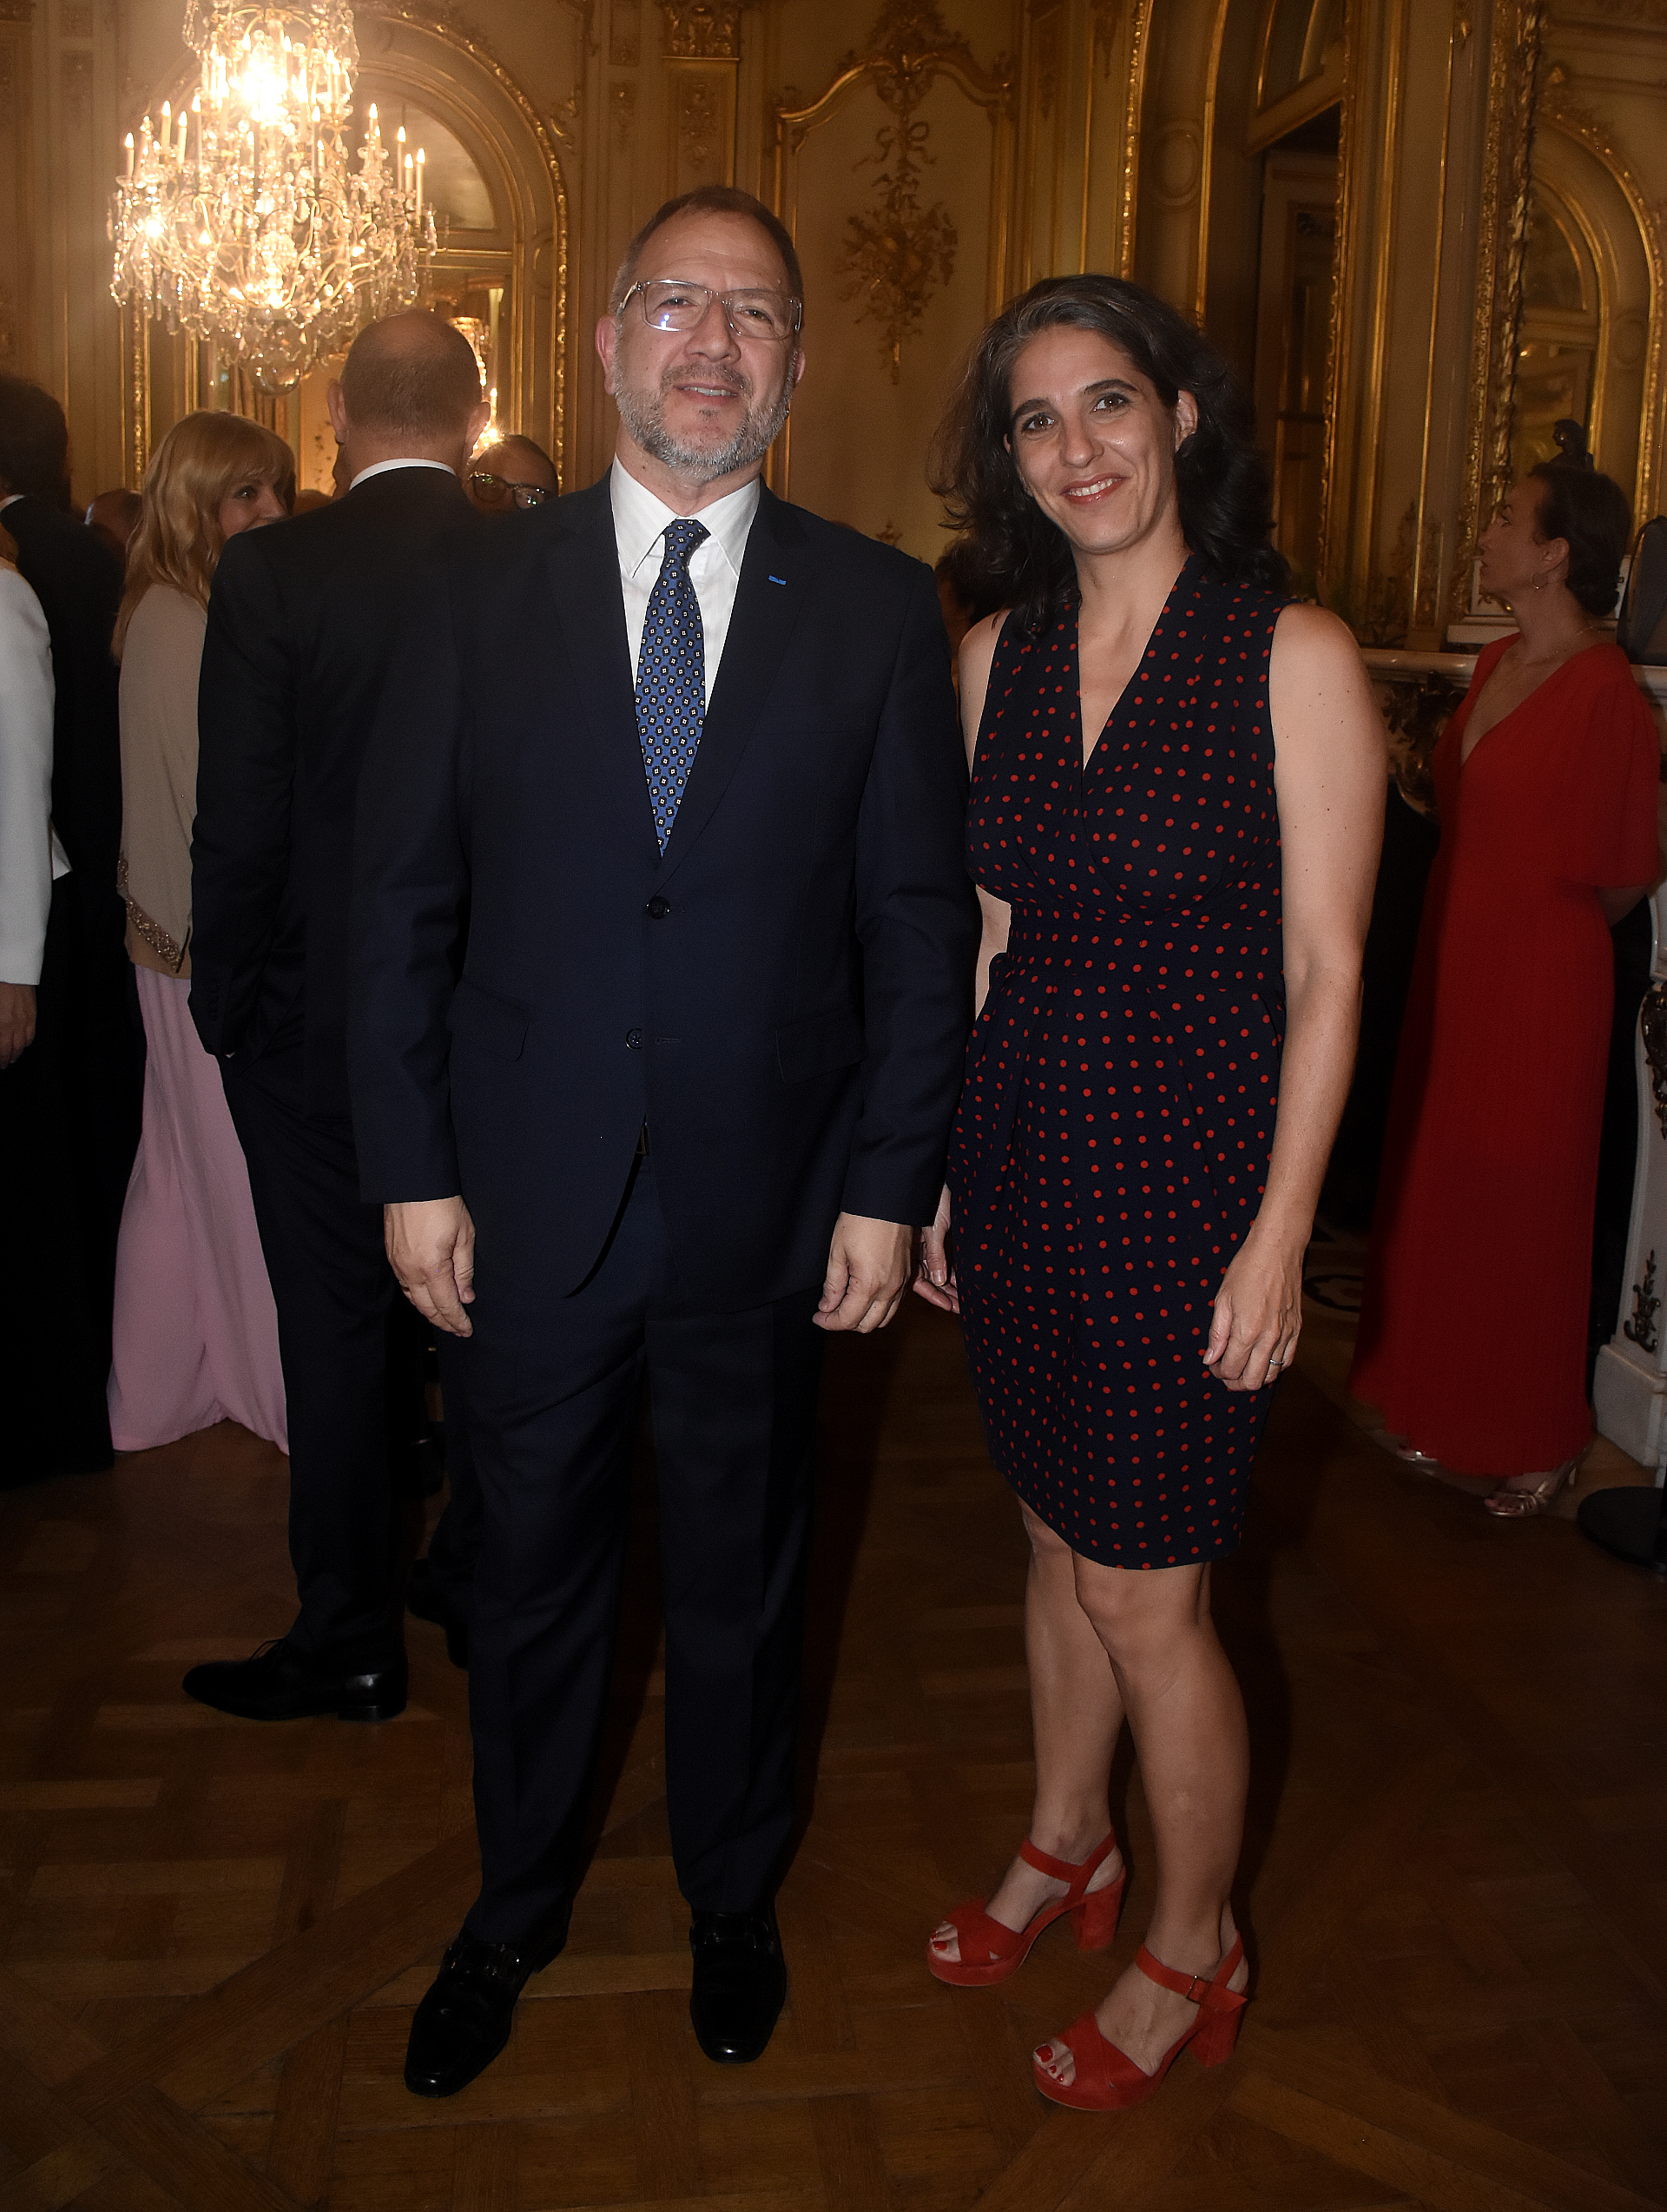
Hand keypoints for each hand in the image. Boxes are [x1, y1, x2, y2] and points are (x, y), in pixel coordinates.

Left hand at [0, 982, 35, 1069]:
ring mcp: (24, 1021)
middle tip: (4, 1063)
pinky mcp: (31, 1015)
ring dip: (17, 1053)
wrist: (12, 972)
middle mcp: (13, 1026)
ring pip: (23, 1044)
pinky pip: (31, 1034)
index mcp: (1, 1026)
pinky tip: (23, 1044)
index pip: (1, 1048)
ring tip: (13, 1057)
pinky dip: (26, 1042)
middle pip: (12, 1049)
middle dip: (7, 1058)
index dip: (0, 1058)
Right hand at [385, 1195, 475, 1337]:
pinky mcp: (392, 1254)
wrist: (412, 1181)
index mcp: (431, 1268)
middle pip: (426, 1307)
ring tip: (443, 1318)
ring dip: (428, 1311)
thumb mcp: (464, 1236)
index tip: (467, 1330)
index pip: (446, 1305)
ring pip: (413, 1298)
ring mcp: (397, 1263)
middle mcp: (410, 1271)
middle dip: (443, 1321)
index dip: (457, 1320)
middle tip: (458, 1330)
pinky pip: (404, 1284)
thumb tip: (466, 1296)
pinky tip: (424, 1297)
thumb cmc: (442, 1204)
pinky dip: (416, 1296)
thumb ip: (464, 1270)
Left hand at [815, 1212, 913, 1333]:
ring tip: (846, 1306)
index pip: (848, 1319)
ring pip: (885, 1317)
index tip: (817, 1317)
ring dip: (865, 1318)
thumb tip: (827, 1307)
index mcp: (870, 1285)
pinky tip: (864, 1295)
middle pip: (869, 1325)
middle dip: (846, 1323)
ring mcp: (902, 1283)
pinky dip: (879, 1307)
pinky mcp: (907, 1275)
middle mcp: (890, 1289)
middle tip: (829, 1312)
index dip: (829, 1322)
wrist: (888, 1199)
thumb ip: (833, 1285)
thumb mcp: (837, 1253)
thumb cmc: (861, 1221)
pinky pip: (895, 1303)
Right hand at [912, 1183, 958, 1313]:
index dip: (933, 1294)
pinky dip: (952, 1270)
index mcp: (910, 1248)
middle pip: (929, 1279)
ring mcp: (926, 1244)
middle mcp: (916, 1249)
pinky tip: (960, 1281)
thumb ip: (936, 1255)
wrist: (934, 1176)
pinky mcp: (936, 1236)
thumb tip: (940, 1281)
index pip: (918, 1279)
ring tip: (964, 1299)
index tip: (948, 1306)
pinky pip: (943, 1259)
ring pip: (937, 1271)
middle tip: (959, 1306)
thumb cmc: (930, 1197)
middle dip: (944, 1293)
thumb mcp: (933, 1228)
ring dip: (950, 1285)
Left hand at [1202, 1224, 1301, 1390]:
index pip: (1231, 1370)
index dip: (1217, 1371)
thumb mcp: (1222, 1299)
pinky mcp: (1297, 1330)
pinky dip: (1273, 1367)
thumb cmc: (1246, 1270)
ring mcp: (1286, 1335)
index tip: (1212, 1363)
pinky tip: (1261, 1359)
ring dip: (1254, 1376)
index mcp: (1247, 1331)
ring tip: (1242, 1365)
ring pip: (1272, 1375)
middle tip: (1224, 1370)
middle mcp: (1269, 1339)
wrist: (1278, 1250)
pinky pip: (1287, 1361)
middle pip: (1253, 1381)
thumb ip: (1217, 1334)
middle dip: (1235, 1382)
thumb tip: (1210, 1359)